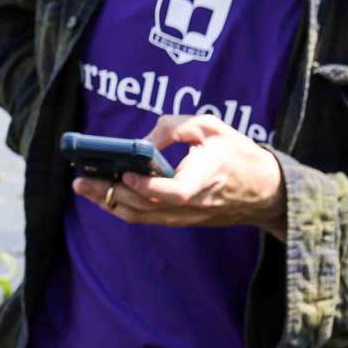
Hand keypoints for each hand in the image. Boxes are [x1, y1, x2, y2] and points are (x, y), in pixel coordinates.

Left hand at [73, 114, 287, 236]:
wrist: (268, 189)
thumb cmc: (239, 153)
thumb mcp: (211, 127)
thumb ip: (174, 128)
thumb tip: (139, 142)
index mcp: (205, 180)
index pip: (173, 193)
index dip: (147, 187)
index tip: (125, 174)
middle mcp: (194, 205)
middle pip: (147, 208)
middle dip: (110, 195)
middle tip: (80, 182)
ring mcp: (188, 217)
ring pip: (144, 217)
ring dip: (111, 203)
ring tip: (84, 188)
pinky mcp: (183, 220)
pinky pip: (149, 218)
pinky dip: (125, 208)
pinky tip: (105, 195)